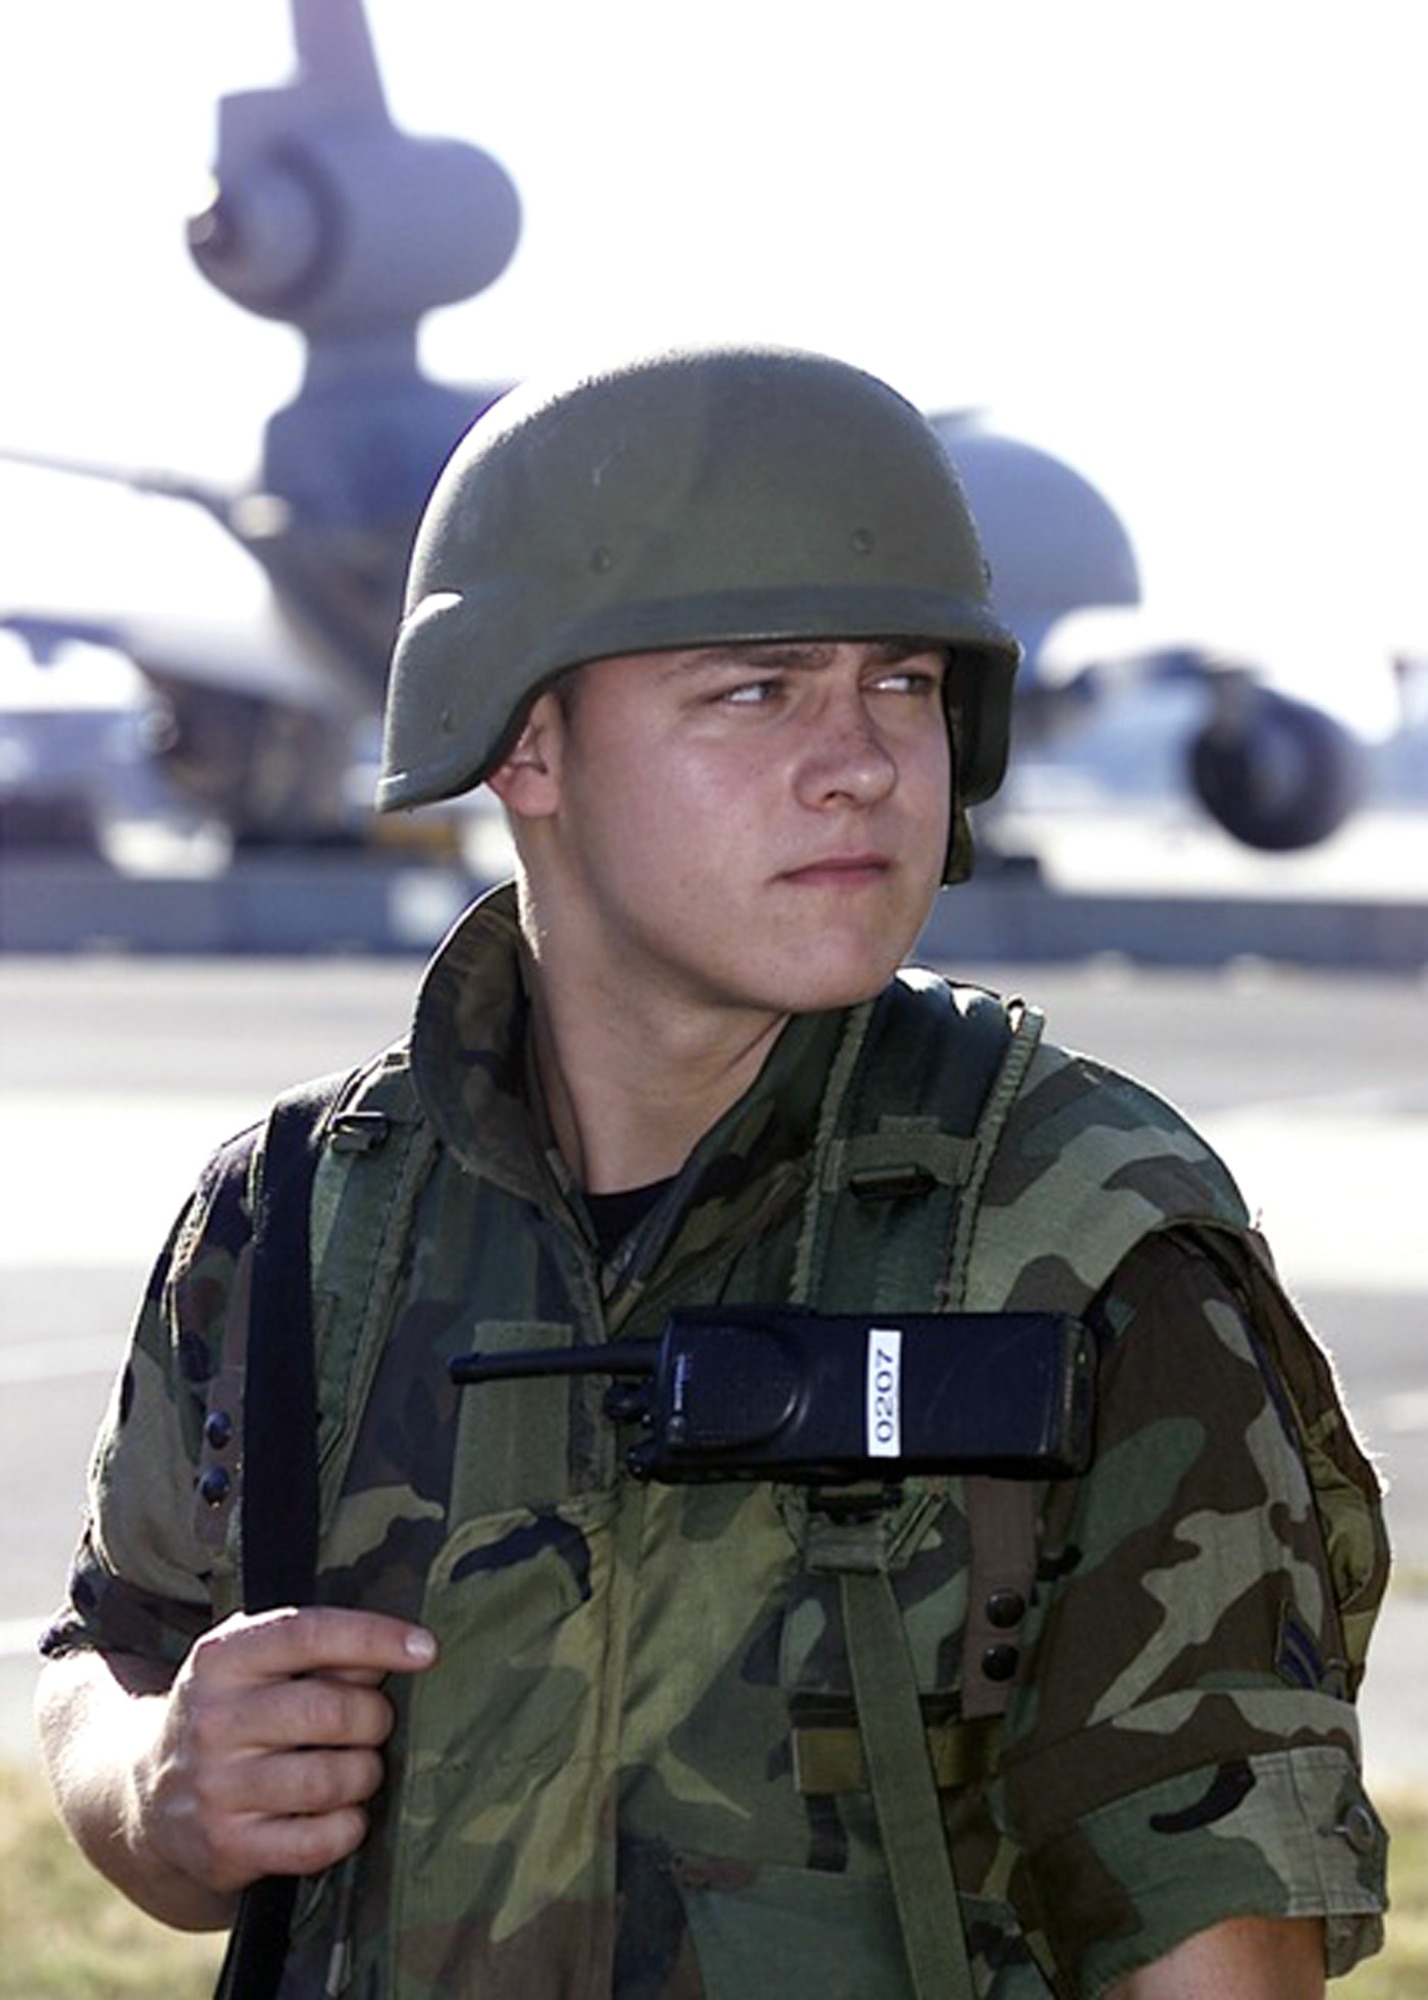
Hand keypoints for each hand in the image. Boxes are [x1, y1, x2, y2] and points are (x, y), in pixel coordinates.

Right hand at [134, 1606, 436, 1897]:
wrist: (145, 1796)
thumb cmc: (232, 1714)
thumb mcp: (255, 1665)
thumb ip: (320, 1650)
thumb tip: (404, 1648)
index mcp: (220, 1658)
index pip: (309, 1633)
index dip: (375, 1637)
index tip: (426, 1648)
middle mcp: (212, 1720)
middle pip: (332, 1711)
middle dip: (374, 1717)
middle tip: (374, 1723)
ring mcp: (214, 1788)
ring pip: (331, 1778)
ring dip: (366, 1773)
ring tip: (359, 1767)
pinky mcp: (225, 1848)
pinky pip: (318, 1841)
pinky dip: (348, 1827)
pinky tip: (343, 1813)